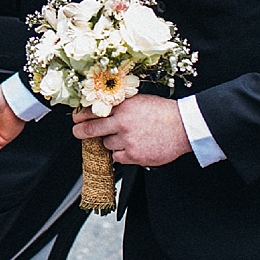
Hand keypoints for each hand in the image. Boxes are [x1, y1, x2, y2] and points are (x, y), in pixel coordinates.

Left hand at [72, 95, 189, 166]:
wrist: (184, 127)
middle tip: (77, 132)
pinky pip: (117, 158)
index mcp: (123, 106)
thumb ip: (122, 106)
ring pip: (106, 144)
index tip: (76, 118)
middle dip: (81, 131)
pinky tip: (133, 147)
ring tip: (127, 137)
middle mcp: (122, 122)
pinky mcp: (134, 155)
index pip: (92, 110)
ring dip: (112, 142)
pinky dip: (122, 154)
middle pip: (91, 129)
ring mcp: (127, 140)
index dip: (80, 115)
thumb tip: (103, 110)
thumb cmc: (164, 113)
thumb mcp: (140, 101)